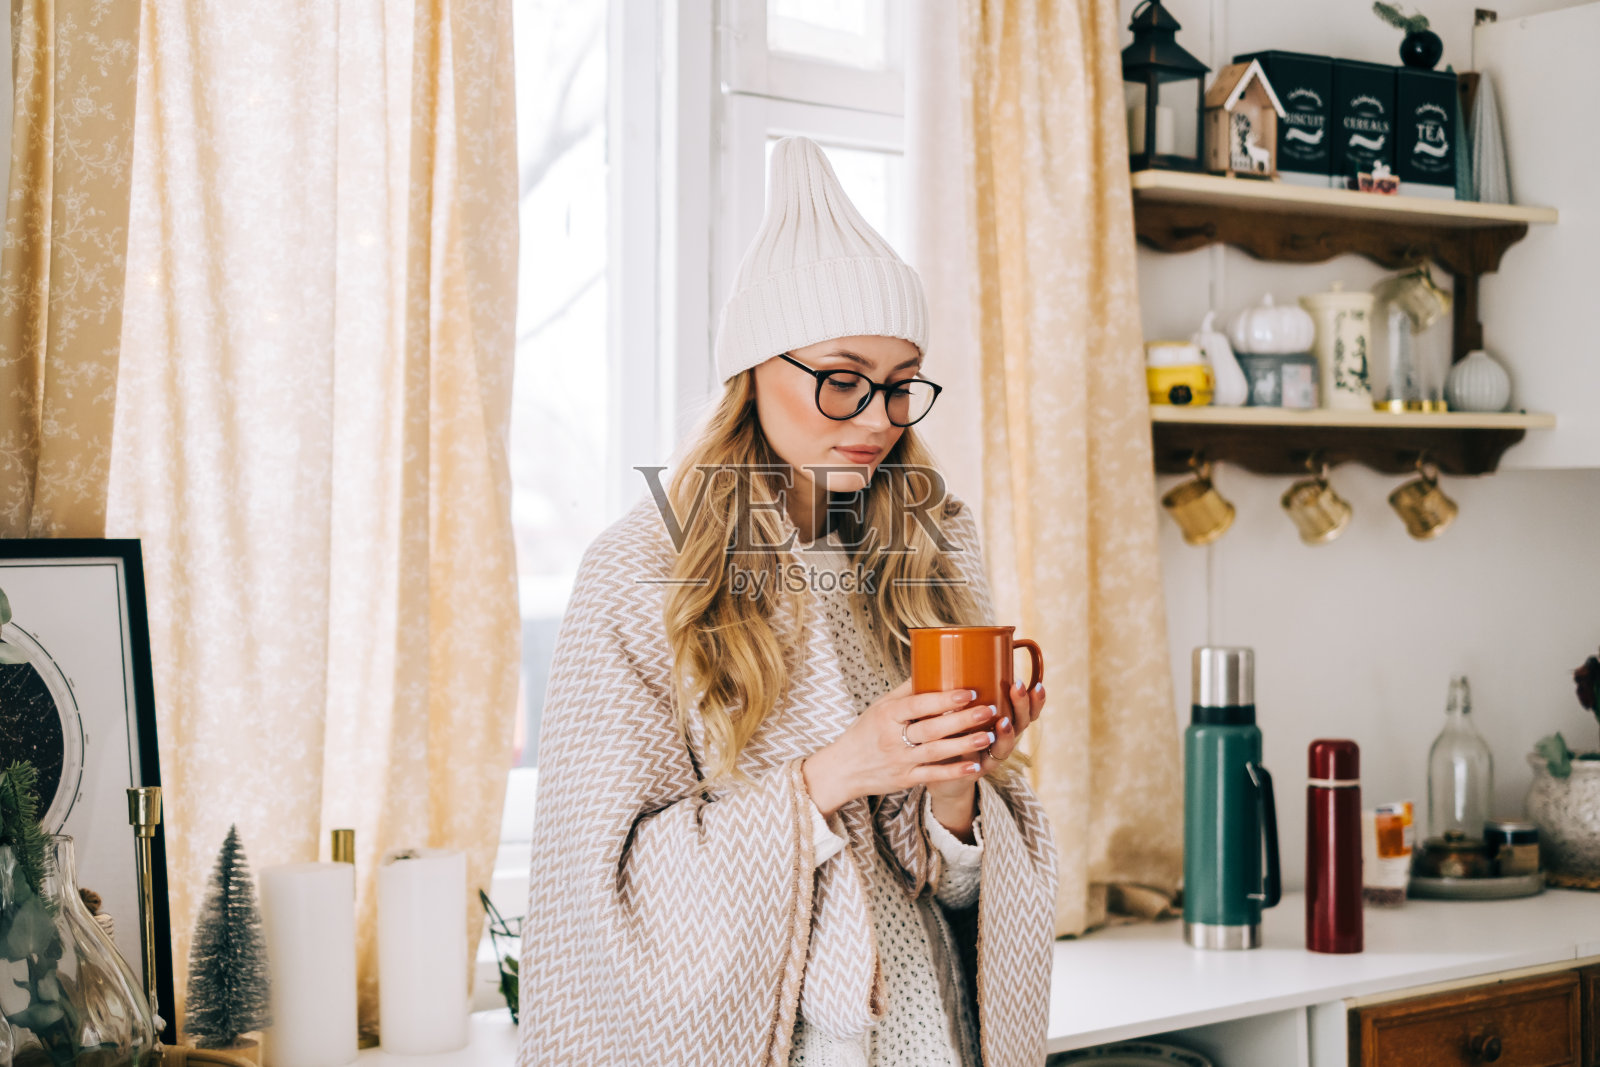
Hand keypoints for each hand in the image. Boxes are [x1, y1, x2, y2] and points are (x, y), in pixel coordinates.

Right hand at [802, 679, 998, 818]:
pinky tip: (975, 766)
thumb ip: (906, 690)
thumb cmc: (865, 731)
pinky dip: (954, 771)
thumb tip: (931, 664)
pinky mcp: (905, 779)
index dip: (944, 699)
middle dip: (963, 720)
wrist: (843, 768)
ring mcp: (900, 760)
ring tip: (989, 736)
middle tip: (989, 710)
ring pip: (937, 752)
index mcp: (887, 715)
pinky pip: (933, 775)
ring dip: (965, 744)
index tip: (969, 692)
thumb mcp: (879, 707)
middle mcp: (892, 738)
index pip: (918, 705)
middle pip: (932, 728)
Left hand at [925, 679, 1046, 837]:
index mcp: (1002, 718)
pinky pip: (985, 763)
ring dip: (1007, 733)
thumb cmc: (947, 730)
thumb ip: (954, 685)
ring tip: (1004, 721)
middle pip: (1022, 723)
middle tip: (1017, 688)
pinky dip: (984, 755)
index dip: (1035, 698)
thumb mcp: (954, 705)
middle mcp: (1002, 737)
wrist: (936, 768)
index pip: (1025, 708)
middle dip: (1023, 705)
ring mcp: (991, 754)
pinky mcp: (976, 769)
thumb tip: (944, 649)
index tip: (1037, 683)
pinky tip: (984, 745)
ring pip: (1007, 745)